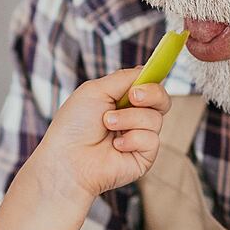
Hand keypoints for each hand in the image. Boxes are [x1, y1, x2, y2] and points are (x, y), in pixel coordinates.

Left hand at [34, 69, 170, 201]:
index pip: (149, 86)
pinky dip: (132, 139)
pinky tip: (115, 146)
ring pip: (156, 119)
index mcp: (121, 101)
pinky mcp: (144, 157)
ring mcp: (139, 137)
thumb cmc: (74, 125)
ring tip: (108, 125)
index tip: (140, 83)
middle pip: (162, 100)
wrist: (67, 159)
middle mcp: (133, 118)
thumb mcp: (96, 90)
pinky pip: (152, 140)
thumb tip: (145, 70)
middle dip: (152, 94)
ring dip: (129, 119)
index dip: (150, 82)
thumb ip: (124, 78)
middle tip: (133, 98)